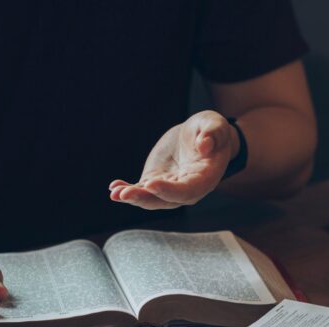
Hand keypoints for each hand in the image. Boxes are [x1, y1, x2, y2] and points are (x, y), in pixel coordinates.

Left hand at [109, 111, 238, 209]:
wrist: (199, 136)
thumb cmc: (211, 130)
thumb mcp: (215, 125)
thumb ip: (213, 133)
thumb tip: (205, 145)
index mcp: (205, 178)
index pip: (187, 190)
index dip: (169, 190)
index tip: (151, 183)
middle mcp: (187, 189)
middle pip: (165, 200)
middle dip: (144, 198)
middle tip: (124, 194)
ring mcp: (170, 188)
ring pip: (151, 198)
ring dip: (132, 197)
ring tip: (115, 192)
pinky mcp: (156, 183)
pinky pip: (142, 190)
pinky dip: (127, 190)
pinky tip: (113, 187)